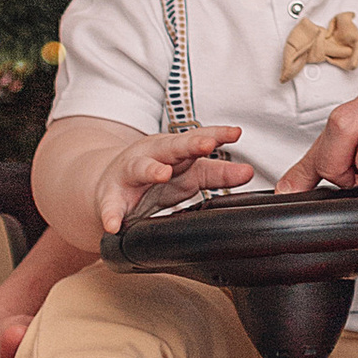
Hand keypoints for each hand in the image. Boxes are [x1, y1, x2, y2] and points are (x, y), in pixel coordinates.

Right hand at [94, 120, 254, 233]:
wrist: (108, 184)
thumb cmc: (155, 176)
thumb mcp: (188, 174)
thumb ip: (218, 174)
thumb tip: (249, 172)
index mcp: (172, 150)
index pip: (198, 139)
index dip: (217, 135)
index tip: (235, 133)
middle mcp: (151, 156)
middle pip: (171, 147)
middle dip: (189, 144)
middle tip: (207, 144)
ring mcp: (128, 175)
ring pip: (139, 168)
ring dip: (151, 170)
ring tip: (162, 174)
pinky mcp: (109, 197)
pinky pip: (110, 207)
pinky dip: (111, 215)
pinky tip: (114, 225)